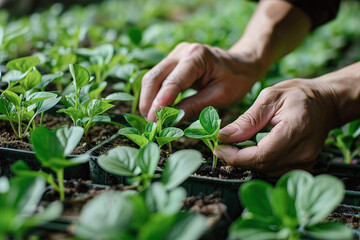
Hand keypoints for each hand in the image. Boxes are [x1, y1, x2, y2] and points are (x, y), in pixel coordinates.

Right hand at [139, 42, 264, 120]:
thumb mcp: (220, 96)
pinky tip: (155, 110)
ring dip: (148, 99)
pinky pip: (157, 79)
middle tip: (150, 125)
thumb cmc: (235, 80)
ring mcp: (175, 55)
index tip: (153, 122)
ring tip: (151, 120)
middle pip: (154, 77)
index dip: (160, 103)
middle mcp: (182, 51)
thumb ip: (195, 106)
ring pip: (152, 78)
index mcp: (197, 56)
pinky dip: (154, 95)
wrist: (242, 63)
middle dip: (148, 102)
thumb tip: (171, 120)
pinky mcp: (172, 62)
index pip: (172, 82)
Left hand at [214, 78, 337, 176]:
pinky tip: (254, 149)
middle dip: (238, 159)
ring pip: (266, 171)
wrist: (325, 103)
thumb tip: (224, 136)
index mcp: (296, 129)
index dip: (236, 156)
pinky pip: (274, 171)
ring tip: (238, 145)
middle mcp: (304, 150)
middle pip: (263, 165)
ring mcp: (306, 161)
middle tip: (223, 146)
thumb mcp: (269, 97)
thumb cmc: (297, 95)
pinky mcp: (303, 166)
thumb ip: (248, 119)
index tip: (218, 148)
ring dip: (247, 161)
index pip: (262, 155)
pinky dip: (260, 163)